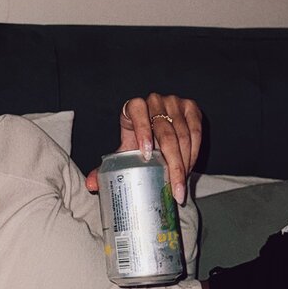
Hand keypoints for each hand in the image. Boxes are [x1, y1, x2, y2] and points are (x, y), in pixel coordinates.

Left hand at [84, 94, 202, 203]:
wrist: (155, 130)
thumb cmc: (137, 141)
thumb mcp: (124, 151)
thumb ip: (107, 167)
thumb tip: (91, 185)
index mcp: (134, 106)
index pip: (138, 112)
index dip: (142, 133)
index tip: (146, 156)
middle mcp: (155, 100)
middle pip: (166, 132)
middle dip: (172, 164)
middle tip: (174, 188)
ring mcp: (175, 102)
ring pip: (184, 134)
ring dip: (185, 162)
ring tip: (181, 185)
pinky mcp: (191, 107)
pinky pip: (196, 132)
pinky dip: (195, 152)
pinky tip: (190, 169)